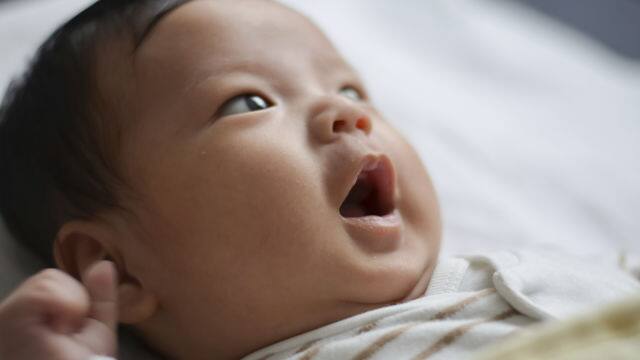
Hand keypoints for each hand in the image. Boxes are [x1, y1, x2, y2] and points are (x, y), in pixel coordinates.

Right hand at [0, 261, 117, 359]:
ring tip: (59, 339)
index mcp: (22, 319)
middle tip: (64, 338)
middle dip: (73, 305)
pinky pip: (44, 289)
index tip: (68, 333)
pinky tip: (58, 332)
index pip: (49, 285)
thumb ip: (99, 299)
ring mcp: (4, 318)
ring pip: (48, 280)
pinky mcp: (8, 319)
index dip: (74, 304)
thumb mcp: (95, 333)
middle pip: (49, 279)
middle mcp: (5, 317)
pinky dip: (66, 306)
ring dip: (70, 309)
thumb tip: (104, 264)